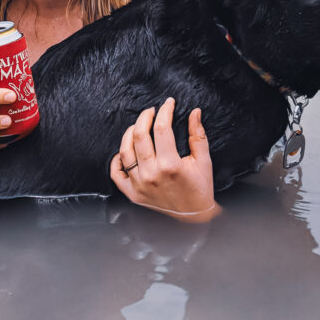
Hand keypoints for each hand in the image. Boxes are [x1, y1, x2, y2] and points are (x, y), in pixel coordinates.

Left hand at [110, 98, 219, 222]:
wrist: (194, 216)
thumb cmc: (200, 188)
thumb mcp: (203, 161)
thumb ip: (197, 134)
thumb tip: (194, 112)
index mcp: (170, 165)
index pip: (162, 128)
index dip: (165, 111)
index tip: (168, 103)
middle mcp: (151, 174)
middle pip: (139, 136)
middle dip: (145, 117)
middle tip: (151, 110)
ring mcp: (139, 185)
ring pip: (125, 151)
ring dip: (129, 133)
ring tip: (138, 126)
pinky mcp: (133, 194)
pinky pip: (116, 174)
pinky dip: (116, 160)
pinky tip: (124, 151)